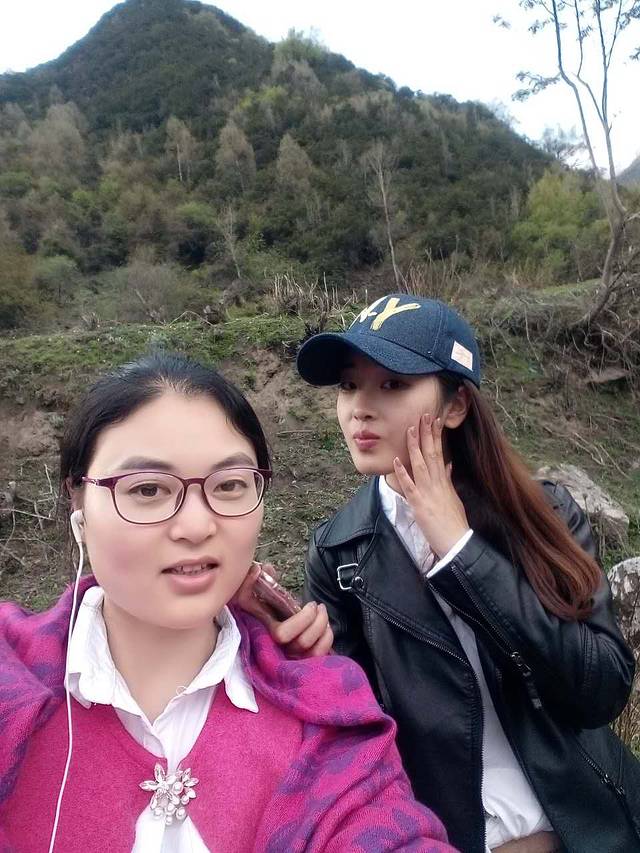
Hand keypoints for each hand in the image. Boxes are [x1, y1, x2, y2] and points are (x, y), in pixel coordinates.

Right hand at [233, 562, 333, 657]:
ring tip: (323, 614)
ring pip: (312, 653)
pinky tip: (326, 628)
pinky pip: (317, 656)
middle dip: (317, 622)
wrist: (255, 619)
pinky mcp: (300, 659)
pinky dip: (326, 642)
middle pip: (302, 643)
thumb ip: (251, 580)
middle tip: (318, 606)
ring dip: (323, 632)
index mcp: (265, 631)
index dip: (302, 620)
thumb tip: (261, 569)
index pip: (283, 634)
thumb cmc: (253, 605)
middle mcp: (277, 649)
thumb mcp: (248, 592)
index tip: (310, 604)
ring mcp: (289, 656)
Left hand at [393, 413, 469, 557]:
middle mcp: (436, 483)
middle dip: (426, 434)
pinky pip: (410, 486)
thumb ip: (449, 480)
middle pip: (431, 453)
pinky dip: (403, 473)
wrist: (457, 542)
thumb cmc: (455, 522)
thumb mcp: (454, 498)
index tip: (433, 421)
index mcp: (444, 481)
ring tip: (410, 429)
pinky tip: (396, 461)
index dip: (435, 436)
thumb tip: (448, 465)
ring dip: (414, 446)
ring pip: (420, 464)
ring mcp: (428, 492)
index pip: (439, 453)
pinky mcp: (420, 504)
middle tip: (424, 415)